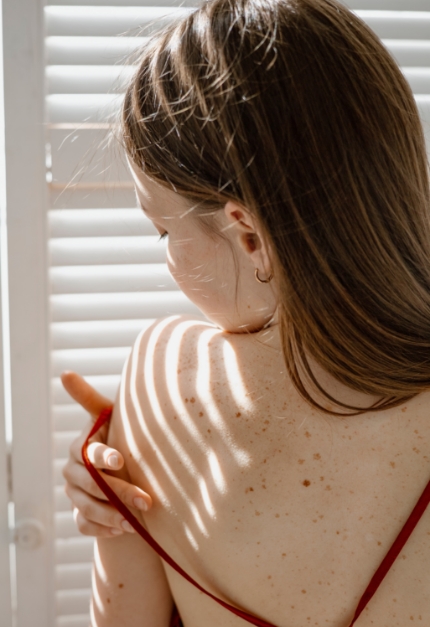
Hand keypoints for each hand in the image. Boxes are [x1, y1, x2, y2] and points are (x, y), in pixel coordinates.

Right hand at [61, 371, 151, 536]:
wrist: (122, 468)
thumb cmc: (118, 435)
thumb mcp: (110, 417)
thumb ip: (89, 399)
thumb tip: (64, 373)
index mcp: (81, 447)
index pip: (90, 453)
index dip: (103, 456)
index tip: (120, 459)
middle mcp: (73, 471)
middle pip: (93, 485)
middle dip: (120, 492)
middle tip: (147, 500)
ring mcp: (75, 494)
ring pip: (88, 509)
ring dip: (113, 517)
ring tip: (136, 523)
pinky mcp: (80, 514)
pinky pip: (86, 526)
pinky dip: (103, 530)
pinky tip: (123, 530)